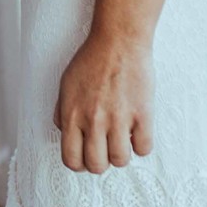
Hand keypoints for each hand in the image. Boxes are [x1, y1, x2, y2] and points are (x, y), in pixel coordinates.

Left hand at [53, 29, 153, 173]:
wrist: (118, 41)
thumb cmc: (92, 60)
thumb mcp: (66, 84)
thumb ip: (62, 111)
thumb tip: (63, 132)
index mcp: (72, 114)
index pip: (71, 159)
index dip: (79, 163)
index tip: (86, 157)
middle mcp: (94, 120)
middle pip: (97, 165)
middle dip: (101, 162)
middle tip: (105, 150)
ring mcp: (119, 118)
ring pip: (121, 160)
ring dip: (121, 154)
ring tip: (122, 140)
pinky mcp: (142, 114)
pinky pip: (144, 148)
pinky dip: (141, 144)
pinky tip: (137, 131)